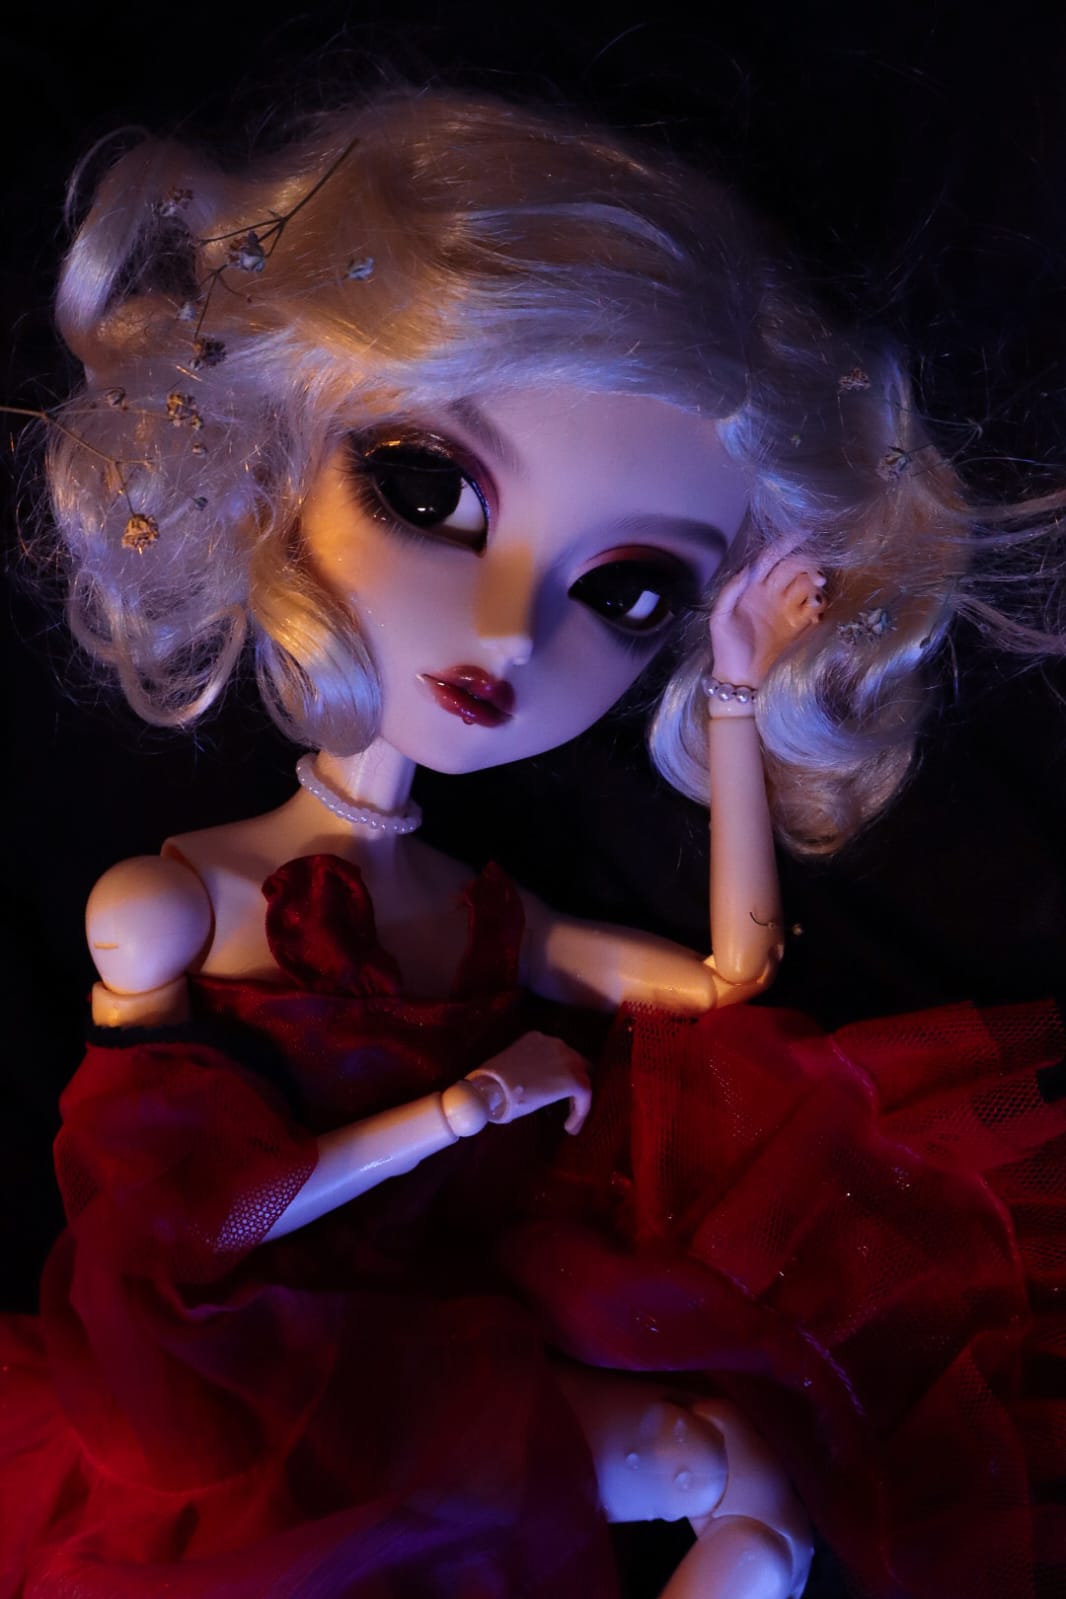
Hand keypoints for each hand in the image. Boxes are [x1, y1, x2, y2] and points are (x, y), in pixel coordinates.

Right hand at [467, 1032, 591, 1133]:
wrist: (492, 1088)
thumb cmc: (492, 1083)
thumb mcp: (509, 1070)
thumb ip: (523, 1072)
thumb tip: (525, 1086)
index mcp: (537, 1040)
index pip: (557, 1055)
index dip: (558, 1074)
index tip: (553, 1093)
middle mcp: (555, 1044)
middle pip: (575, 1062)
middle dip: (571, 1083)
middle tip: (567, 1103)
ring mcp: (567, 1060)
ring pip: (582, 1079)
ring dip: (577, 1099)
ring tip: (569, 1121)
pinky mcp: (574, 1079)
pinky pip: (584, 1095)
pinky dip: (580, 1112)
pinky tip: (569, 1127)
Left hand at [709, 547, 825, 688]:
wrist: (742, 679)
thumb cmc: (727, 648)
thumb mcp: (720, 618)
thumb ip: (731, 591)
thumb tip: (748, 569)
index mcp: (752, 587)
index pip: (770, 558)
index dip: (784, 545)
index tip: (802, 534)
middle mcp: (772, 593)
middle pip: (793, 567)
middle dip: (806, 564)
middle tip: (816, 576)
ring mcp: (788, 608)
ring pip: (807, 584)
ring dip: (814, 584)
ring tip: (816, 594)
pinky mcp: (800, 625)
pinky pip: (815, 607)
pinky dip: (818, 605)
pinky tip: (815, 612)